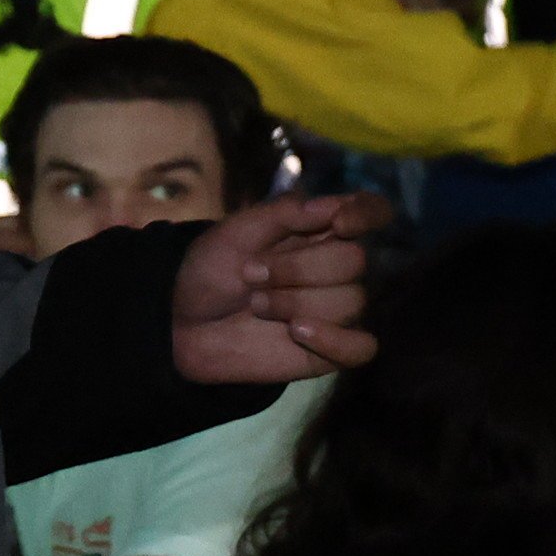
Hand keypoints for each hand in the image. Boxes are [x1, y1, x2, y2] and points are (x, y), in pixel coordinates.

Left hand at [170, 189, 387, 384]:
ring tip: (257, 305)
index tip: (340, 222)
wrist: (183, 322)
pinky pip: (362, 347)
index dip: (367, 214)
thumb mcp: (237, 231)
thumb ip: (285, 213)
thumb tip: (334, 206)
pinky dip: (335, 339)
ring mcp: (338, 310)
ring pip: (351, 301)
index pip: (372, 212)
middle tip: (252, 274)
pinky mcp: (332, 350)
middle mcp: (337, 267)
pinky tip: (297, 332)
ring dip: (296, 302)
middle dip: (300, 268)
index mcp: (321, 230)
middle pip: (356, 261)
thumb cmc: (212, 270)